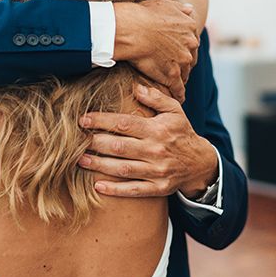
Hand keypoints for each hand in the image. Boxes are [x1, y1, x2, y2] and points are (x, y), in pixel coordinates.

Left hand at [78, 84, 218, 198]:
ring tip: (79, 160)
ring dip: (99, 165)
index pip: (125, 124)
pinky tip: (98, 186)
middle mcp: (156, 151)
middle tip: (74, 141)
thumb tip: (136, 86)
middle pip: (120, 147)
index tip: (83, 119)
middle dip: (95, 143)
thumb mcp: (174, 110)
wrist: (201, 163)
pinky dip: (116, 190)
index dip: (102, 121)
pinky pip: (134, 190)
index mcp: (157, 130)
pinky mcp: (158, 188)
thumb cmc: (181, 132)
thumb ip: (155, 97)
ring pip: (123, 169)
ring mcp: (157, 171)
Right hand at [112, 0, 198, 102]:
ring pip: (185, 73)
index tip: (179, 51)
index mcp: (189, 27)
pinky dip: (178, 94)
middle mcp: (190, 44)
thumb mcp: (164, 3)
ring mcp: (181, 61)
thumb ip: (179, 8)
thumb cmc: (143, 14)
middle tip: (177, 68)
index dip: (184, 47)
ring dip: (181, 78)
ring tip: (175, 84)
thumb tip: (190, 9)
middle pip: (190, 58)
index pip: (191, 41)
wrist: (132, 29)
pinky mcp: (171, 75)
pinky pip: (178, 88)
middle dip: (184, 63)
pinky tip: (178, 98)